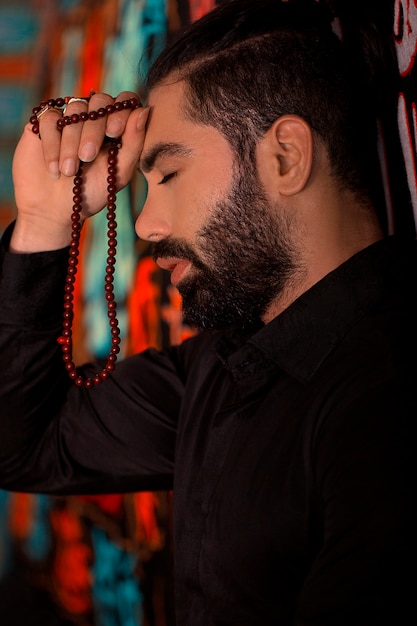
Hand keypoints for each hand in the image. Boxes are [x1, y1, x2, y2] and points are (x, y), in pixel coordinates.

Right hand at [10, 91, 148, 251]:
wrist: (56, 209)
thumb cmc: (93, 192)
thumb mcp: (119, 173)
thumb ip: (133, 144)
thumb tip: (143, 111)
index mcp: (117, 125)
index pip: (124, 101)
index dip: (120, 111)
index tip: (114, 132)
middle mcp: (94, 116)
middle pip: (99, 101)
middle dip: (94, 130)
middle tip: (88, 156)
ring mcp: (70, 116)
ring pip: (75, 108)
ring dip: (72, 142)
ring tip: (70, 171)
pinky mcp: (45, 122)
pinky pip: (50, 118)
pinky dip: (52, 144)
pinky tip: (55, 168)